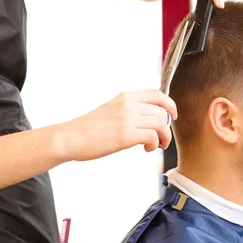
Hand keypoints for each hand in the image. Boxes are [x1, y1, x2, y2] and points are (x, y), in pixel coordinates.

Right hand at [59, 90, 177, 161]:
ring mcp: (127, 119)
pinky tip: (146, 149)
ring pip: (161, 123)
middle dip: (167, 127)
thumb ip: (128, 111)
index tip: (172, 116)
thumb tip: (147, 120)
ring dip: (164, 137)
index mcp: (125, 97)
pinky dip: (155, 144)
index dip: (170, 105)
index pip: (157, 94)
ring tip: (156, 145)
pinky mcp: (126, 135)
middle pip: (162, 112)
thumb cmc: (87, 129)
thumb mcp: (110, 110)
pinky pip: (153, 137)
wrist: (70, 138)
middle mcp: (128, 105)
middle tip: (161, 139)